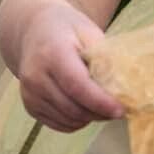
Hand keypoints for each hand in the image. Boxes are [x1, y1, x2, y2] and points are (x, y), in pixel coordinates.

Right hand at [15, 2, 124, 132]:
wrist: (34, 30)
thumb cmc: (67, 29)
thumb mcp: (88, 32)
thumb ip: (104, 58)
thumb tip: (124, 86)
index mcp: (52, 53)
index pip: (77, 85)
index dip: (100, 102)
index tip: (121, 110)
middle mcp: (36, 76)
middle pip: (73, 108)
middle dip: (100, 113)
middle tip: (118, 109)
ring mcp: (29, 93)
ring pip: (68, 120)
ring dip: (90, 118)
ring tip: (102, 105)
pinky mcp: (29, 106)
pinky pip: (59, 124)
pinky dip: (77, 122)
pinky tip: (85, 107)